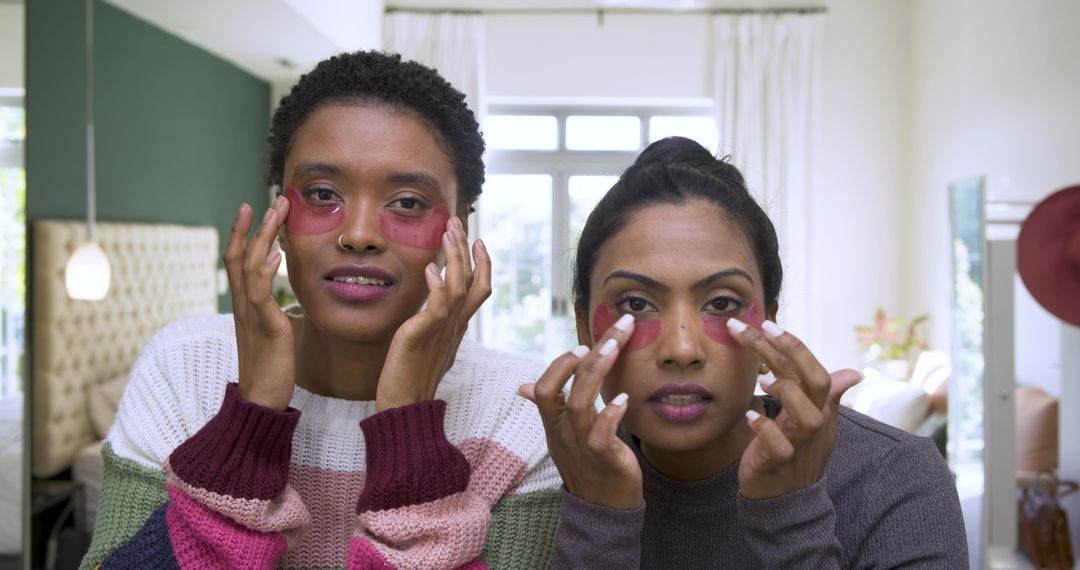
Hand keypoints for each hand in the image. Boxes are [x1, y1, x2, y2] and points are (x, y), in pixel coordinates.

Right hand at [224, 197, 294, 410]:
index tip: (252, 207)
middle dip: (253, 226)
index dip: (242, 233)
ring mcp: (251, 315)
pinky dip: (267, 272)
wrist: (261, 402)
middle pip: (240, 256)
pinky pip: (261, 295)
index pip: (238, 260)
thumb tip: (285, 305)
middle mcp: (243, 305)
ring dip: (262, 238)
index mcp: (245, 305)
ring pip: (250, 267)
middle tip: (269, 200)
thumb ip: (273, 315)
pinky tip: (277, 255)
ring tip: (275, 214)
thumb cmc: (271, 369)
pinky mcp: (265, 328)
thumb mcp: (272, 333)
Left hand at [375, 217, 491, 410]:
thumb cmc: (411, 376)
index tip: (477, 239)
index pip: (479, 288)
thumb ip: (435, 322)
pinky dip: (437, 285)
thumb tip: (435, 304)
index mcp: (458, 325)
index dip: (482, 263)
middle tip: (457, 222)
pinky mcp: (423, 335)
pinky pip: (437, 306)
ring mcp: (442, 330)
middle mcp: (456, 325)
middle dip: (467, 248)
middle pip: (473, 280)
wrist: (405, 405)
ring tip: (447, 232)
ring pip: (459, 286)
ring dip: (454, 257)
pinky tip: (430, 267)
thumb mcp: (429, 342)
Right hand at [518, 315, 642, 509]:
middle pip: (566, 389)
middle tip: (615, 331)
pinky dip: (611, 415)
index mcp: (554, 424)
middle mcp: (565, 433)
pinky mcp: (605, 460)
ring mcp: (583, 447)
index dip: (560, 365)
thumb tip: (524, 386)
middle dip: (588, 356)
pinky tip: (623, 399)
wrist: (603, 510)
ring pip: (581, 407)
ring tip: (616, 350)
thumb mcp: (562, 436)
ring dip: (597, 374)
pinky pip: (601, 436)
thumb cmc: (587, 465)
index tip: (582, 344)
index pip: (544, 388)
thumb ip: (549, 408)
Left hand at [726, 319, 862, 499]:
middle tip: (756, 328)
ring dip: (786, 392)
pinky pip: (778, 445)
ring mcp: (799, 445)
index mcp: (820, 410)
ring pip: (807, 417)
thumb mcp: (814, 423)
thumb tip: (853, 374)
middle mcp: (815, 425)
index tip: (767, 323)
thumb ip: (826, 395)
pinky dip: (764, 428)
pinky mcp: (778, 463)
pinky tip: (749, 416)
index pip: (816, 371)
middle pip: (814, 383)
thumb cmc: (796, 455)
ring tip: (762, 382)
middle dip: (789, 351)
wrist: (785, 501)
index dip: (794, 346)